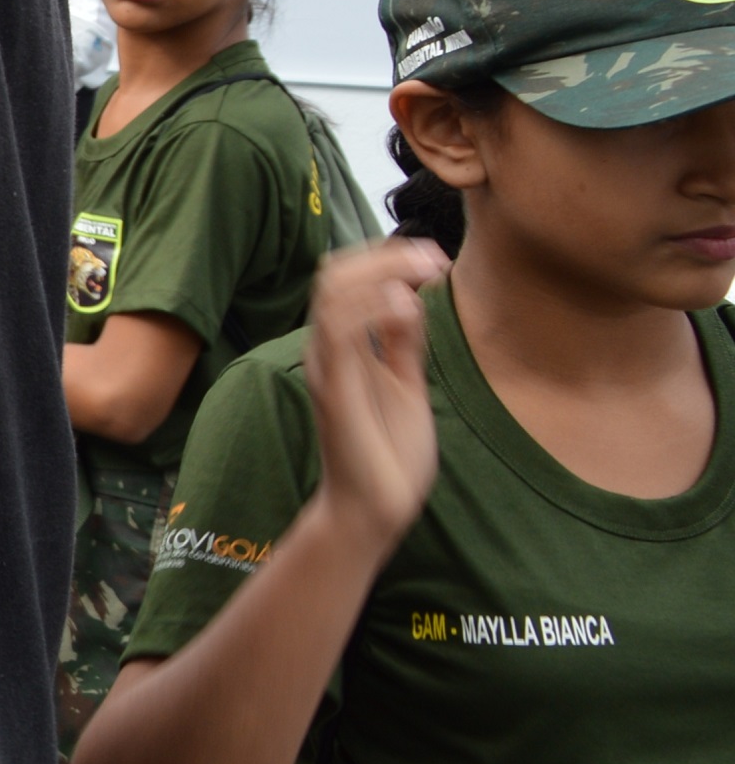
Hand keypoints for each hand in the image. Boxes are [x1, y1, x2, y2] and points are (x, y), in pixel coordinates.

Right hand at [303, 238, 445, 551]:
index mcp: (344, 347)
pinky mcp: (335, 389)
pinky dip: (370, 307)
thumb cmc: (389, 451)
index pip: (347, 280)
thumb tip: (407, 296)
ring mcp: (328, 367)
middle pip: (334, 275)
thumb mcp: (405, 383)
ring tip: (427, 268)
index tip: (434, 257)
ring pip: (334, 292)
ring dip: (382, 271)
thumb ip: (400, 343)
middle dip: (385, 256)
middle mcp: (328, 350)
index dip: (387, 258)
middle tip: (434, 256)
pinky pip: (339, 332)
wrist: (374, 507)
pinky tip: (406, 303)